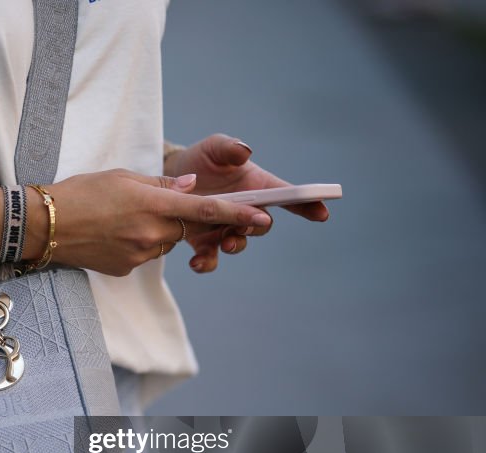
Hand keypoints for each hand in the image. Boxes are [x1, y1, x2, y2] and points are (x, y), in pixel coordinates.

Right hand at [36, 169, 272, 276]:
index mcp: (153, 204)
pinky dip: (137, 243)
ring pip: (164, 242)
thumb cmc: (80, 193)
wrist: (44, 225)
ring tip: (120, 218)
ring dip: (155, 230)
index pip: (205, 210)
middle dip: (178, 218)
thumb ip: (161, 184)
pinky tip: (111, 233)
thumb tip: (190, 188)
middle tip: (148, 204)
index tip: (262, 216)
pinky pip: (145, 254)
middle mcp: (151, 233)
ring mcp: (139, 255)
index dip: (237, 214)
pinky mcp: (126, 269)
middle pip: (184, 228)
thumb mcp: (122, 177)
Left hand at [165, 134, 329, 272]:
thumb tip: (244, 151)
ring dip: (236, 245)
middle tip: (247, 226)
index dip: (307, 204)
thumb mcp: (214, 148)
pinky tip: (196, 263)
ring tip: (225, 244)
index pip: (287, 196)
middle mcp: (245, 211)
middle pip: (261, 224)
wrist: (171, 176)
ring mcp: (224, 228)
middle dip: (258, 227)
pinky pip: (209, 257)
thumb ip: (229, 148)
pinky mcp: (203, 241)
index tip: (322, 212)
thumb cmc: (201, 159)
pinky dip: (206, 262)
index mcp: (257, 187)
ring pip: (239, 243)